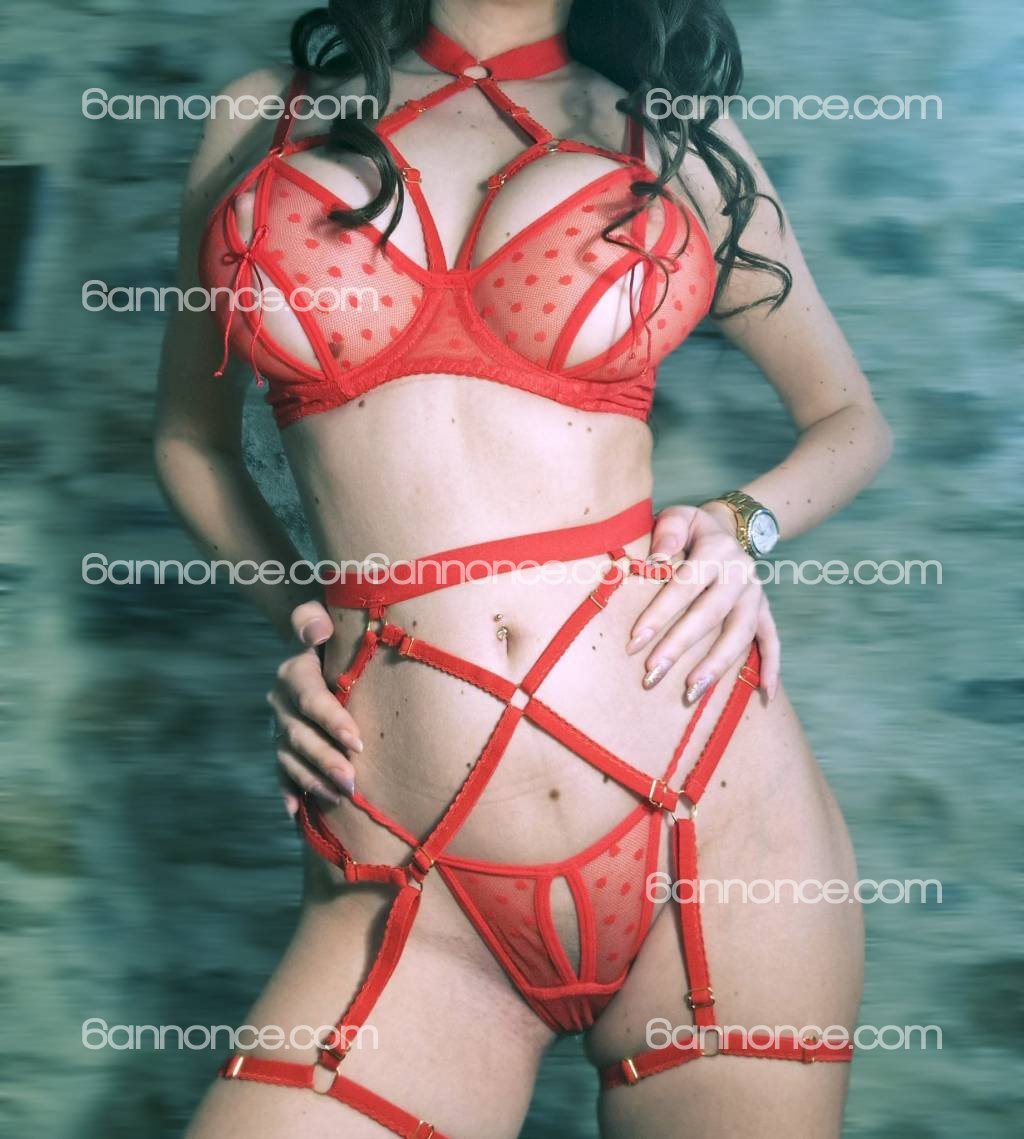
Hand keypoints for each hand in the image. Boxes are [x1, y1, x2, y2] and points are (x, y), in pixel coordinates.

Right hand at [266, 601, 363, 815]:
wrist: (320, 643)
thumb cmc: (334, 629)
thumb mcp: (322, 614)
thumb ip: (313, 618)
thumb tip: (318, 630)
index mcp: (294, 673)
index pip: (311, 699)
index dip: (332, 721)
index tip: (359, 741)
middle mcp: (281, 701)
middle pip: (300, 735)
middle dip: (326, 760)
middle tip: (351, 783)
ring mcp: (280, 725)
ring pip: (291, 757)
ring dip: (313, 780)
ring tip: (339, 798)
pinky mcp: (283, 743)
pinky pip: (281, 770)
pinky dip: (288, 791)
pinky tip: (296, 813)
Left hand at [625, 504, 780, 701]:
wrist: (728, 528)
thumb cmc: (690, 529)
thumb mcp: (678, 516)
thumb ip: (667, 531)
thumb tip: (657, 559)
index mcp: (716, 550)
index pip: (684, 585)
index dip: (660, 614)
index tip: (634, 641)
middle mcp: (741, 573)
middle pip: (710, 614)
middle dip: (679, 646)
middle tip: (652, 674)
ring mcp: (755, 594)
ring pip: (740, 633)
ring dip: (716, 665)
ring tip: (691, 692)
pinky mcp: (765, 609)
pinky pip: (772, 639)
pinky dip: (772, 666)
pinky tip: (765, 695)